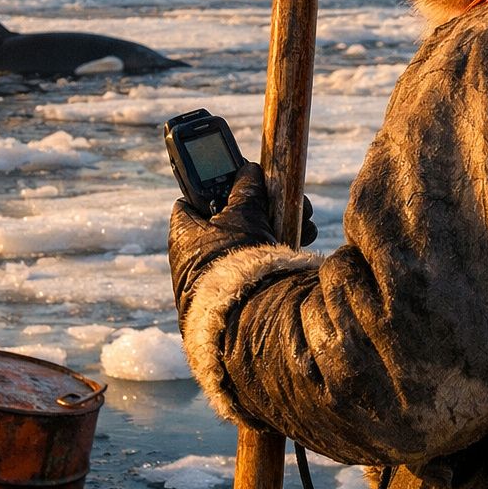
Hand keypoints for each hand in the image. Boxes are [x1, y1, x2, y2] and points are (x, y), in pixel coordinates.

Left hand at [168, 163, 316, 320]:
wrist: (247, 319)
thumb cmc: (235, 261)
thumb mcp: (243, 214)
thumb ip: (245, 188)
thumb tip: (249, 169)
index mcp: (184, 231)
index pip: (191, 197)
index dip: (214, 183)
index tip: (237, 176)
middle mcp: (197, 252)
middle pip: (230, 214)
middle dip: (260, 204)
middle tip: (279, 196)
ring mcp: (218, 272)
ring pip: (250, 235)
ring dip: (278, 222)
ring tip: (303, 217)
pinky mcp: (239, 287)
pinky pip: (259, 258)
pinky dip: (279, 247)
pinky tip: (303, 237)